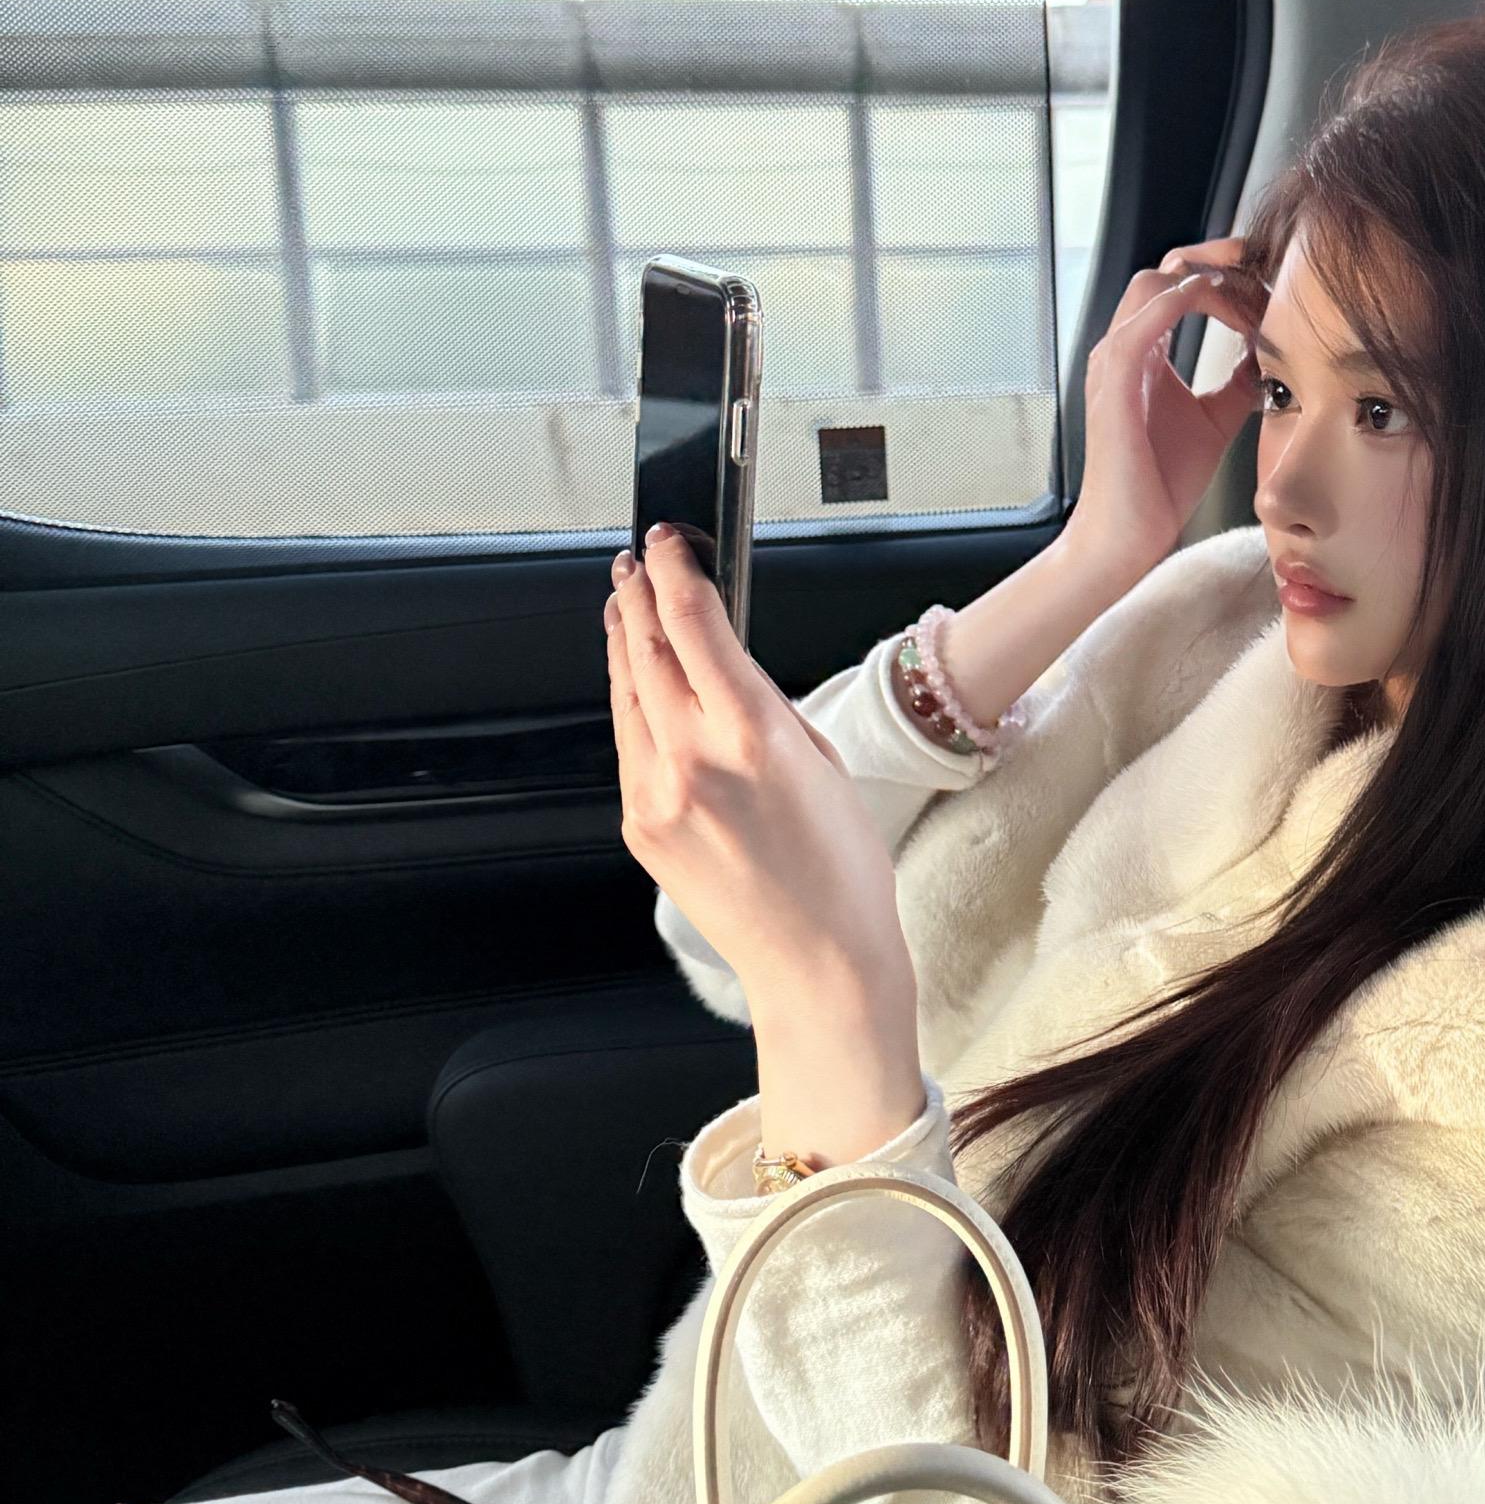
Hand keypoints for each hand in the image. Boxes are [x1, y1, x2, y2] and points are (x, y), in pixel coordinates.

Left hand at [604, 529, 923, 1154]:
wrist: (819, 962)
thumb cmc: (841, 871)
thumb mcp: (823, 761)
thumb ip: (765, 705)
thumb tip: (727, 665)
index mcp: (750, 733)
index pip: (691, 623)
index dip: (673, 569)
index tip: (667, 541)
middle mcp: (692, 758)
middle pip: (644, 647)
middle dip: (636, 595)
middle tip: (635, 561)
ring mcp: (657, 795)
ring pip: (626, 693)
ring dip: (623, 642)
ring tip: (624, 606)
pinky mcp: (641, 826)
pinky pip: (629, 745)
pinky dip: (632, 702)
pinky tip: (639, 684)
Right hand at [1066, 236, 1266, 578]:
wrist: (1127, 534)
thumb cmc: (1160, 484)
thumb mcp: (1215, 419)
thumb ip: (1237, 382)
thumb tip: (1271, 356)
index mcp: (1142, 352)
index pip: (1180, 285)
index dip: (1228, 276)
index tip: (1272, 289)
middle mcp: (1124, 348)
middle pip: (1168, 269)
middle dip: (1221, 261)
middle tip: (1269, 270)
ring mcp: (1114, 361)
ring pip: (1157, 282)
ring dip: (1211, 279)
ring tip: (1256, 298)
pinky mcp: (1115, 381)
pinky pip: (1145, 318)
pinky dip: (1184, 300)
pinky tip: (1223, 304)